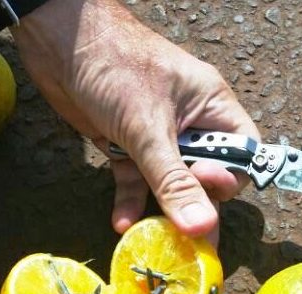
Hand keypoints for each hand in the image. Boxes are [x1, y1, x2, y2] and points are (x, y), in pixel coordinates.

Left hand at [12, 0, 259, 242]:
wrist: (61, 45)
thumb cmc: (116, 67)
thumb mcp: (148, 127)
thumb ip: (173, 179)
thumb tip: (202, 225)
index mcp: (211, 107)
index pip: (240, 152)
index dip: (229, 177)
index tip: (205, 188)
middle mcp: (189, 124)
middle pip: (205, 175)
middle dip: (195, 205)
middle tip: (188, 240)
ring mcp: (156, 136)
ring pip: (168, 182)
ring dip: (161, 210)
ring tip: (156, 241)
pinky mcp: (126, 145)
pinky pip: (135, 179)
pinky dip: (130, 200)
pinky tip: (121, 222)